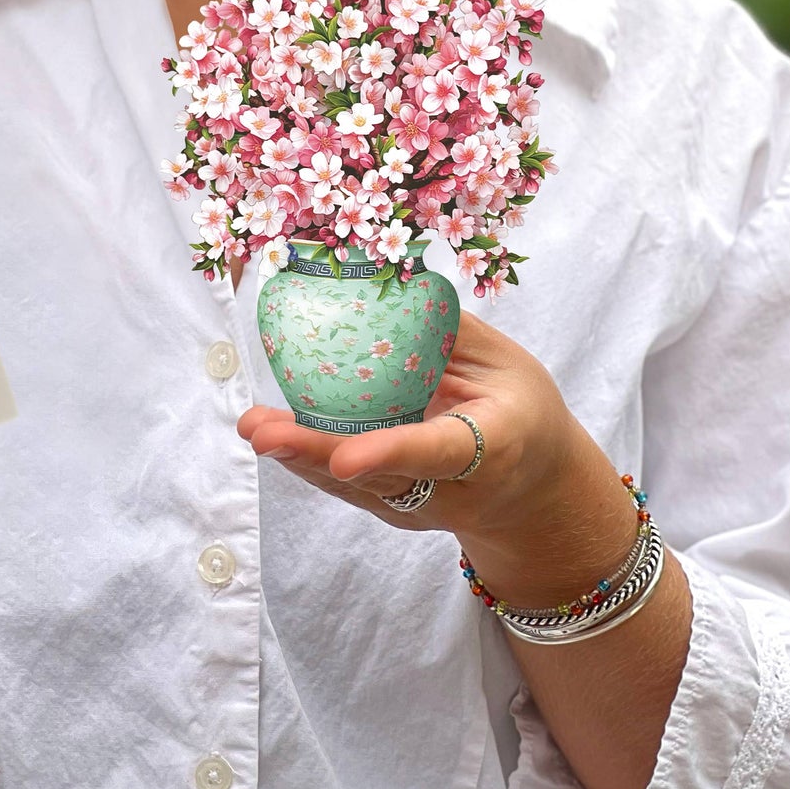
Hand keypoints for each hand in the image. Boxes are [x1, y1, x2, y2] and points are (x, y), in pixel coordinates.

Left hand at [237, 306, 586, 542]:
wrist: (536, 491)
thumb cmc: (522, 410)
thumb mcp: (506, 363)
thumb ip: (449, 332)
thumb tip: (384, 281)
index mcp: (492, 446)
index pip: (437, 451)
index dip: (391, 453)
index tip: (345, 459)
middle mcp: (451, 488)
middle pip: (380, 477)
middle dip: (319, 456)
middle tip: (264, 433)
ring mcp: (420, 505)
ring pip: (355, 486)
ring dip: (300, 457)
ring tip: (254, 426)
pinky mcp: (395, 506)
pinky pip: (347, 484)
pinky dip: (308, 458)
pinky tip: (271, 431)